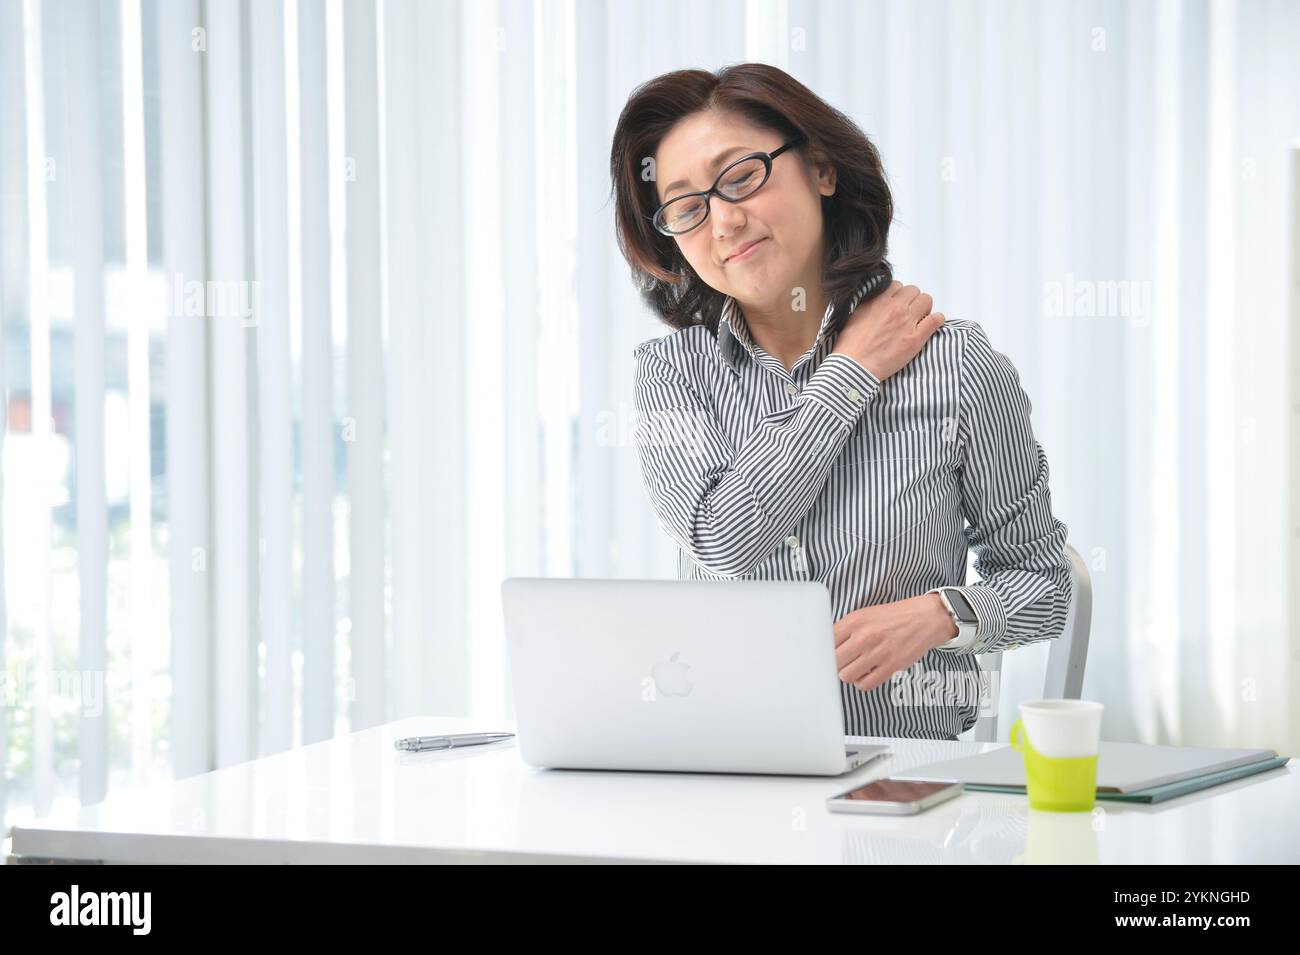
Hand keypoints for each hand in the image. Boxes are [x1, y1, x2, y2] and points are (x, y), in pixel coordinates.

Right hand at [832, 280, 944, 380]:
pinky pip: (935, 320)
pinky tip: (931, 324)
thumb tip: (875, 298)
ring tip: (919, 318)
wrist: (854, 366)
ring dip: (924, 308)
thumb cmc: (850, 345)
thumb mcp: (853, 315)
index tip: (897, 304)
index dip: (898, 296)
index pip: (897, 286)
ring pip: (926, 301)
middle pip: (914, 291)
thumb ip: (867, 303)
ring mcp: (907, 322)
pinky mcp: (916, 338)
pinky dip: (936, 319)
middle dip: (912, 300)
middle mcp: (895, 308)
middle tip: (908, 312)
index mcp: (879, 301)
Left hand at [833, 594, 958, 693]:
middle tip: (841, 662)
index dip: (822, 651)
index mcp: (855, 621)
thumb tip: (825, 645)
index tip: (823, 655)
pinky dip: (863, 682)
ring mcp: (878, 653)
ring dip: (848, 674)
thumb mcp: (864, 614)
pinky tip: (867, 673)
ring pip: (846, 676)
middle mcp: (864, 636)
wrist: (925, 618)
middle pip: (833, 661)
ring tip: (855, 667)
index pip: (825, 642)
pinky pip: (865, 685)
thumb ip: (844, 629)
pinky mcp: (891, 666)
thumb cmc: (893, 617)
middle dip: (834, 664)